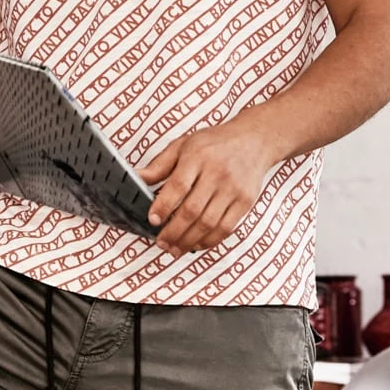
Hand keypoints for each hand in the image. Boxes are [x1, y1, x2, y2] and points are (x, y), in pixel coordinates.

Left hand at [141, 114, 278, 256]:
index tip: (153, 220)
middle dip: (173, 232)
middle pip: (192, 210)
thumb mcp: (183, 145)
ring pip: (209, 224)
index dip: (164, 206)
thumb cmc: (215, 143)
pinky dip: (209, 241)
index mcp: (198, 156)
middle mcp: (217, 173)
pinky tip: (195, 245)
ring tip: (174, 249)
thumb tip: (135, 179)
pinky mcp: (245, 201)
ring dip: (189, 241)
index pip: (178, 186)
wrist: (255, 140)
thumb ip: (159, 165)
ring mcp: (233, 189)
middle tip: (161, 242)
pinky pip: (226, 228)